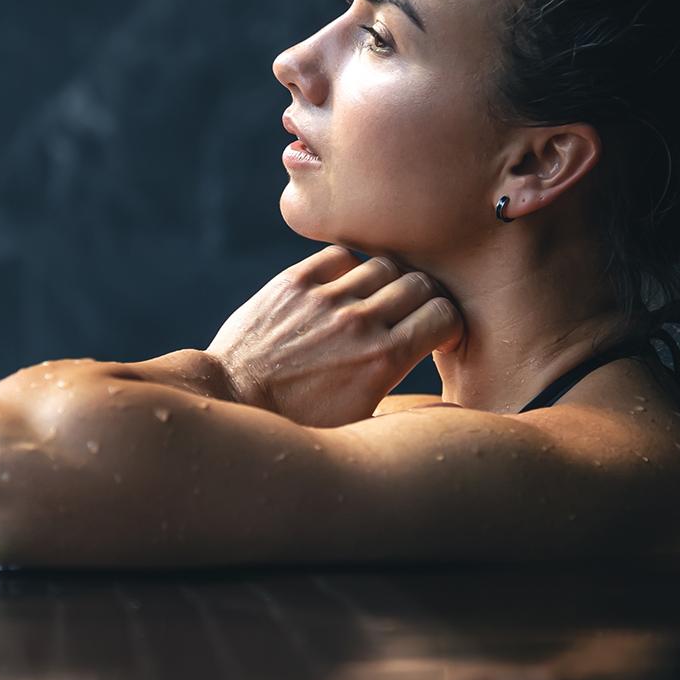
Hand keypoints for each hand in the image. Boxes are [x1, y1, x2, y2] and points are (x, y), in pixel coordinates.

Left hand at [206, 245, 463, 426]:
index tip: (437, 334)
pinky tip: (342, 289)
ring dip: (388, 282)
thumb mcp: (361, 421)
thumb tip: (440, 391)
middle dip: (425, 300)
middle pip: (421, 284)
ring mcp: (324, 299)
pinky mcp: (294, 283)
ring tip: (375, 302)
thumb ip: (403, 395)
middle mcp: (359, 323)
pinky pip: (340, 256)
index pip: (445, 315)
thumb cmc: (299, 424)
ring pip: (384, 265)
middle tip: (411, 316)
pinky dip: (349, 268)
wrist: (233, 401)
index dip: (447, 324)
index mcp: (383, 360)